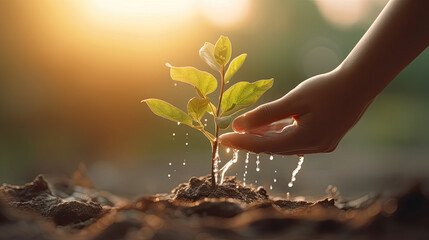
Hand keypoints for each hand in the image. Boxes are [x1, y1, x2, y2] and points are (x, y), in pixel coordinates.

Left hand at [218, 68, 372, 154]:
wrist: (360, 84)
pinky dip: (280, 134)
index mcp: (305, 140)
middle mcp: (313, 148)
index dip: (241, 142)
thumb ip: (265, 115)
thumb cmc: (326, 88)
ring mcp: (320, 146)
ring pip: (284, 144)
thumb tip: (238, 125)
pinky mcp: (325, 140)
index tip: (222, 139)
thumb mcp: (293, 100)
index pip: (263, 146)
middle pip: (272, 147)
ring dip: (264, 137)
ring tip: (245, 128)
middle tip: (229, 134)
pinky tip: (268, 127)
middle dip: (250, 140)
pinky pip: (295, 140)